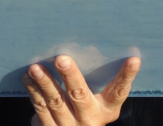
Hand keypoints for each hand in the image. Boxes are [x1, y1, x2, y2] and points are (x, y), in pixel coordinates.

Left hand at [22, 54, 140, 125]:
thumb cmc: (89, 107)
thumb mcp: (100, 100)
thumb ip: (99, 80)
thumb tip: (91, 44)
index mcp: (108, 109)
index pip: (119, 91)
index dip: (127, 76)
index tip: (134, 59)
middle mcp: (89, 119)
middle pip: (80, 96)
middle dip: (70, 76)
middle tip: (61, 58)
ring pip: (55, 102)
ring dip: (45, 83)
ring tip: (36, 67)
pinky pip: (40, 107)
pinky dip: (33, 90)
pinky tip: (29, 76)